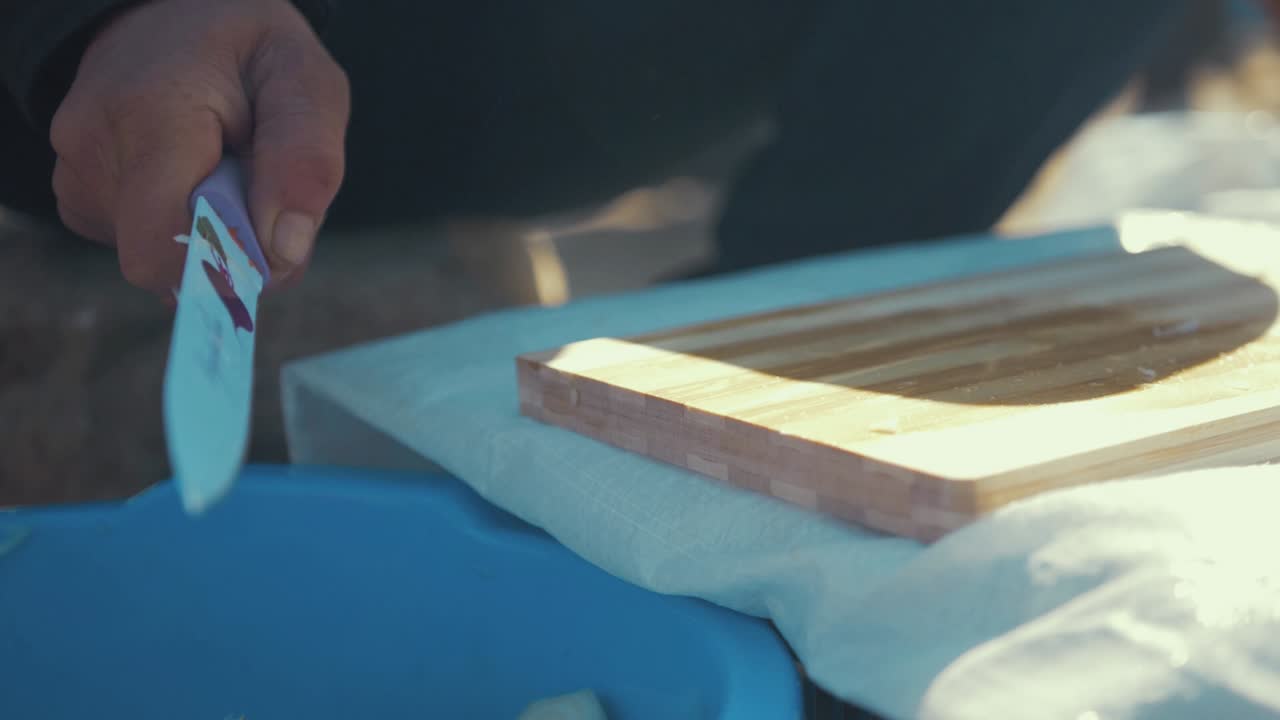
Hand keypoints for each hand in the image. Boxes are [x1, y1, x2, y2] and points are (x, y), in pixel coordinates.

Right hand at [49, 0, 349, 294]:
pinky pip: (144, 246)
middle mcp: (93, 147)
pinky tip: (193, 178)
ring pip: (160, 260)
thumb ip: (306, 159)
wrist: (172, 16)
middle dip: (227, 247)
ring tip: (222, 168)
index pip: (166, 248)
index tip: (272, 232)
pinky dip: (182, 227)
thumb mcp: (303, 79)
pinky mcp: (77, 196)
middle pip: (168, 263)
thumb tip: (282, 250)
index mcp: (150, 117)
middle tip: (255, 186)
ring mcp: (75, 174)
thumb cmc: (248, 51)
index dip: (228, 262)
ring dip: (208, 233)